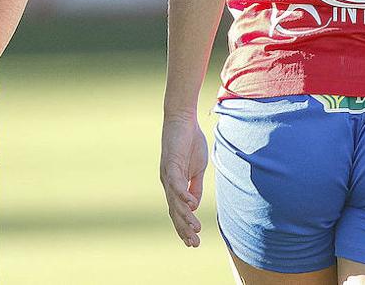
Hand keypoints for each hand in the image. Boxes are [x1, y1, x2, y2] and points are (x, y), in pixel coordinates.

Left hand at [160, 115, 207, 247]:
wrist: (183, 120)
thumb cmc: (190, 142)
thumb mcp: (197, 169)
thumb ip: (195, 187)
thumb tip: (195, 206)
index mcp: (174, 185)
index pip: (177, 211)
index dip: (183, 227)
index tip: (192, 243)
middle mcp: (168, 182)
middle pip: (174, 211)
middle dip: (184, 228)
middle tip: (194, 244)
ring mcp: (168, 173)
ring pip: (175, 200)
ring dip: (185, 215)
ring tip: (195, 228)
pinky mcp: (171, 163)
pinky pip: (176, 182)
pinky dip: (183, 194)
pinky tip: (191, 205)